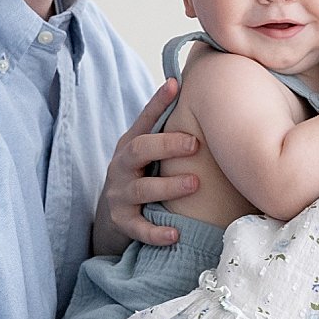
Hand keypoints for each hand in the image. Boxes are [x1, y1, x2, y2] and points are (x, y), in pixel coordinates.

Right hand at [92, 79, 199, 256]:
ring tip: (194, 183)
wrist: (112, 214)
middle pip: (139, 150)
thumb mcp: (148, 152)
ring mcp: (120, 195)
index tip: (176, 85)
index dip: (158, 102)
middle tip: (195, 144)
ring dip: (168, 186)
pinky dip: (156, 232)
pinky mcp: (122, 222)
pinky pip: (138, 228)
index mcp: (131, 145)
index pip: (144, 119)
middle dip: (166, 145)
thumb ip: (168, 130)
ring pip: (141, 189)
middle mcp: (122, 166)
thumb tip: (206, 97)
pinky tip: (175, 234)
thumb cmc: (142, 175)